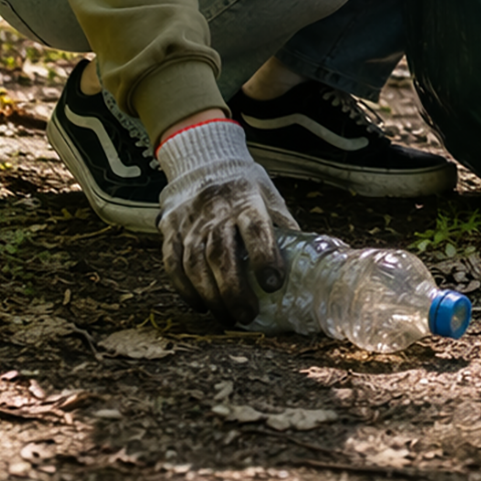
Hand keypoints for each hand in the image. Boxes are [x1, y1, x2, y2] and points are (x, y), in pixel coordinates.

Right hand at [157, 118, 298, 324]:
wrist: (202, 161)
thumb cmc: (243, 184)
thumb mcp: (269, 194)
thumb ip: (283, 224)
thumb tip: (309, 257)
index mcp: (246, 200)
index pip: (255, 229)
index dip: (264, 256)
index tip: (273, 283)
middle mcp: (215, 212)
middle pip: (221, 254)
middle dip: (233, 289)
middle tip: (247, 315)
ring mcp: (190, 223)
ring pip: (194, 264)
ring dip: (211, 296)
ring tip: (228, 318)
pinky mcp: (171, 231)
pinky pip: (173, 264)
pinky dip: (185, 288)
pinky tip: (200, 305)